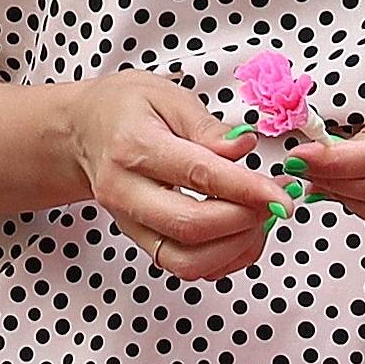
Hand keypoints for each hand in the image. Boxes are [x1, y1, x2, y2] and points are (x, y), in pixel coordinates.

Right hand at [57, 77, 281, 279]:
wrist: (82, 134)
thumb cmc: (124, 110)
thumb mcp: (166, 95)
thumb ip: (207, 126)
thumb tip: (244, 146)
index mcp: (134, 146)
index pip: (198, 175)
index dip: (246, 189)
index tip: (281, 194)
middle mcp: (126, 192)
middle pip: (191, 226)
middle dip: (245, 220)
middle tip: (275, 201)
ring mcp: (131, 223)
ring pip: (187, 261)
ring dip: (235, 247)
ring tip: (258, 218)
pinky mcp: (140, 241)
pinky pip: (184, 268)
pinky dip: (221, 260)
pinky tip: (239, 233)